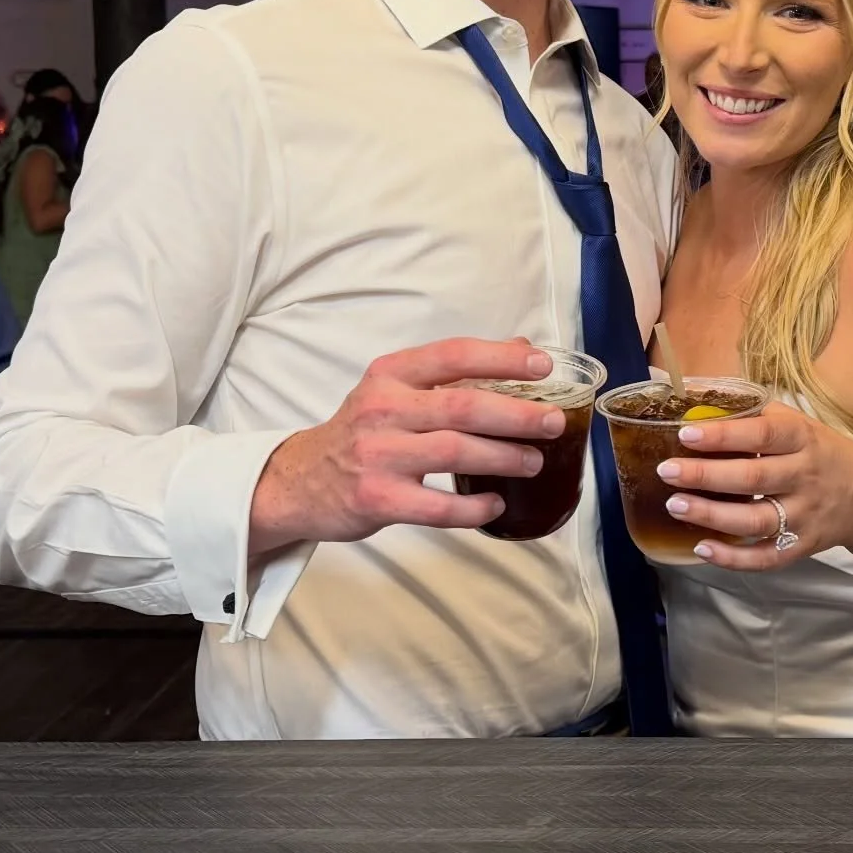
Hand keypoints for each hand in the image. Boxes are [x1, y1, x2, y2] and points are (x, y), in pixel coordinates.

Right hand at [248, 339, 566, 553]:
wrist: (298, 481)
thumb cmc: (362, 431)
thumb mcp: (395, 389)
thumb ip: (451, 370)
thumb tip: (519, 344)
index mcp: (391, 374)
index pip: (453, 355)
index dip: (502, 358)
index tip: (541, 365)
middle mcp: (383, 409)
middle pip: (463, 406)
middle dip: (517, 414)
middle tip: (553, 422)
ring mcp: (378, 456)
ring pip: (456, 453)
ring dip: (504, 457)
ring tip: (534, 461)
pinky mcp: (378, 500)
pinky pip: (439, 507)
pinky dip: (475, 508)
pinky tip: (497, 503)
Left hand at [653, 401, 852, 572]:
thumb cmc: (819, 452)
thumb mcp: (798, 424)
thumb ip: (754, 415)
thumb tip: (695, 399)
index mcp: (802, 439)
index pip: (762, 434)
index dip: (724, 434)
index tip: (686, 434)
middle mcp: (805, 477)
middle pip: (753, 479)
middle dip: (706, 475)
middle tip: (666, 472)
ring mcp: (804, 515)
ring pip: (756, 520)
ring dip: (712, 515)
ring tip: (675, 505)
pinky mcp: (802, 546)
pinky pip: (766, 557)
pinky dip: (734, 558)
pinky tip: (702, 549)